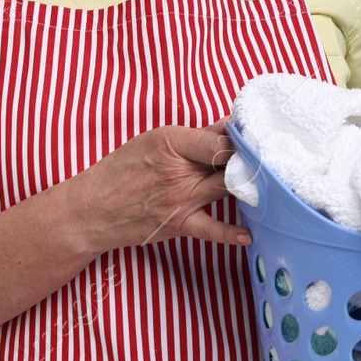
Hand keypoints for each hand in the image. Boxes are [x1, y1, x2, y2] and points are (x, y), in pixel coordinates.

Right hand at [56, 119, 248, 252]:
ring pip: (227, 189)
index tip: (254, 140)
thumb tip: (229, 126)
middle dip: (249, 162)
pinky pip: (211, 229)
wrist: (92, 209)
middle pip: (228, 163)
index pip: (220, 140)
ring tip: (267, 183)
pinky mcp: (178, 224)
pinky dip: (229, 233)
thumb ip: (195, 136)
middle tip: (268, 160)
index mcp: (170, 142)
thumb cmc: (121, 170)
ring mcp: (180, 199)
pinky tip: (247, 234)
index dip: (241, 140)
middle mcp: (178, 170)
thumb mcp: (153, 140)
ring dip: (247, 186)